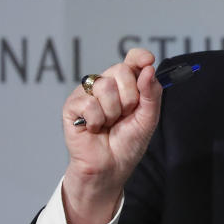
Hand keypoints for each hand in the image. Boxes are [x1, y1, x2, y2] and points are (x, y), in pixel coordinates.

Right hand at [60, 48, 162, 223]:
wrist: (111, 167)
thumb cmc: (128, 143)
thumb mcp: (148, 118)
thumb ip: (151, 93)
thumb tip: (149, 69)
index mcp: (126, 85)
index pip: (132, 60)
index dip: (139, 56)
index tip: (147, 61)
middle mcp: (106, 85)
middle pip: (121, 70)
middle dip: (130, 97)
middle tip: (126, 115)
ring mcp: (88, 93)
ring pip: (105, 86)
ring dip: (114, 111)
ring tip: (110, 124)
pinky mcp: (72, 105)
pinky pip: (90, 103)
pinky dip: (98, 120)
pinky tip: (95, 129)